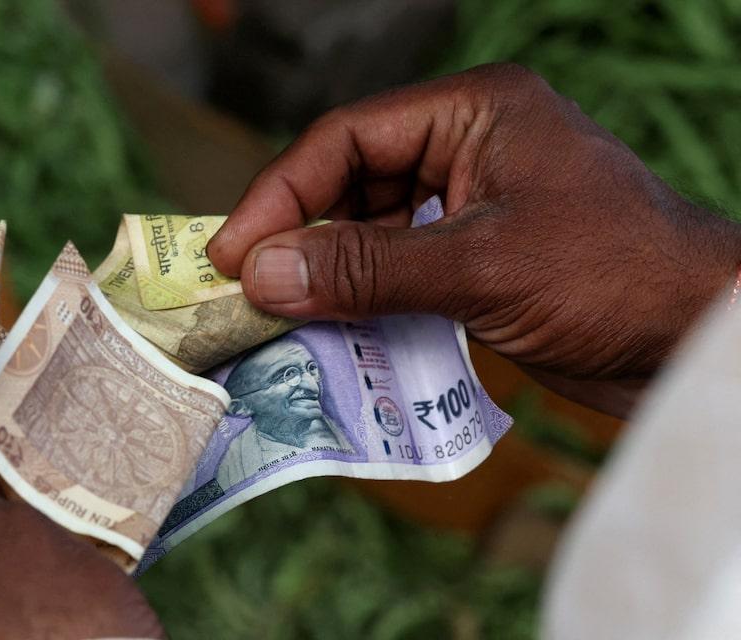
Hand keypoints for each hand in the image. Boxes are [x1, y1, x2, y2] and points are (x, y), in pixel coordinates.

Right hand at [208, 63, 740, 417]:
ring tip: (278, 315)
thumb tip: (262, 273)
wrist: (696, 338)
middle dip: (299, 234)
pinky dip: (363, 297)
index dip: (281, 193)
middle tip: (245, 288)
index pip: (348, 138)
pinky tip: (333, 328)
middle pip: (352, 181)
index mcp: (473, 112)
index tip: (232, 252)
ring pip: (371, 229)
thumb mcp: (478, 266)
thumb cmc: (610, 277)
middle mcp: (467, 147)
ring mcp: (472, 204)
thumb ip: (366, 268)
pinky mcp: (477, 258)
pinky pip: (398, 268)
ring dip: (327, 271)